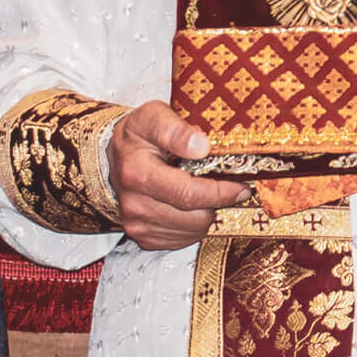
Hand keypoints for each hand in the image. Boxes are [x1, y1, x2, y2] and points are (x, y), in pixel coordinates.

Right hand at [107, 102, 248, 251]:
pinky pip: (183, 240)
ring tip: (202, 191)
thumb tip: (202, 147)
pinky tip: (188, 205)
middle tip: (226, 184)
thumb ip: (176, 130)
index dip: (221, 192)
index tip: (242, 185)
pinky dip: (193, 224)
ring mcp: (137, 224)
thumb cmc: (137, 136)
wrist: (114, 158)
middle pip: (194, 217)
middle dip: (217, 202)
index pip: (189, 194)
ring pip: (193, 231)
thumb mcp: (153, 117)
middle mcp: (134, 204)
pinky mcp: (144, 237)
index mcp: (138, 174)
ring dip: (206, 213)